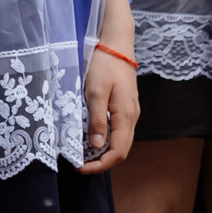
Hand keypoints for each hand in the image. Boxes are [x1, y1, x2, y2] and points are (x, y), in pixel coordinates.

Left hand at [77, 41, 140, 171]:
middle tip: (79, 164)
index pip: (118, 152)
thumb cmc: (104, 65)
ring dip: (103, 152)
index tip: (81, 167)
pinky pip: (118, 130)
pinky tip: (91, 137)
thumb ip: (98, 119)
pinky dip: (106, 139)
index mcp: (126, 116)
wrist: (116, 44)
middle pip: (121, 150)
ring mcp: (130, 112)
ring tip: (82, 153)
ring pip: (120, 141)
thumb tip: (98, 146)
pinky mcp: (125, 106)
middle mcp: (132, 117)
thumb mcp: (95, 91)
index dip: (101, 165)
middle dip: (101, 162)